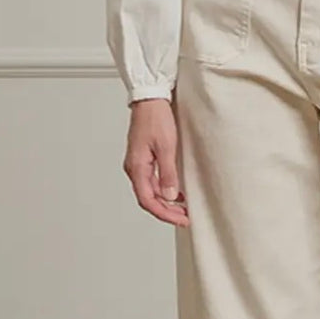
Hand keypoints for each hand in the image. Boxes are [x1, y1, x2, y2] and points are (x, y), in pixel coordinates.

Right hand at [122, 98, 189, 224]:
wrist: (150, 99)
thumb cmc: (156, 118)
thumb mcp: (166, 146)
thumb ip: (167, 173)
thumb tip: (169, 195)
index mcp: (137, 167)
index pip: (148, 200)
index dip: (164, 214)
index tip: (180, 219)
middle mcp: (135, 168)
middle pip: (148, 199)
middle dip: (166, 211)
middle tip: (185, 218)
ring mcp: (139, 164)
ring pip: (151, 191)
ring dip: (166, 202)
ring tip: (183, 208)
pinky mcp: (144, 159)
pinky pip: (152, 181)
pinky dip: (164, 190)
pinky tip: (177, 192)